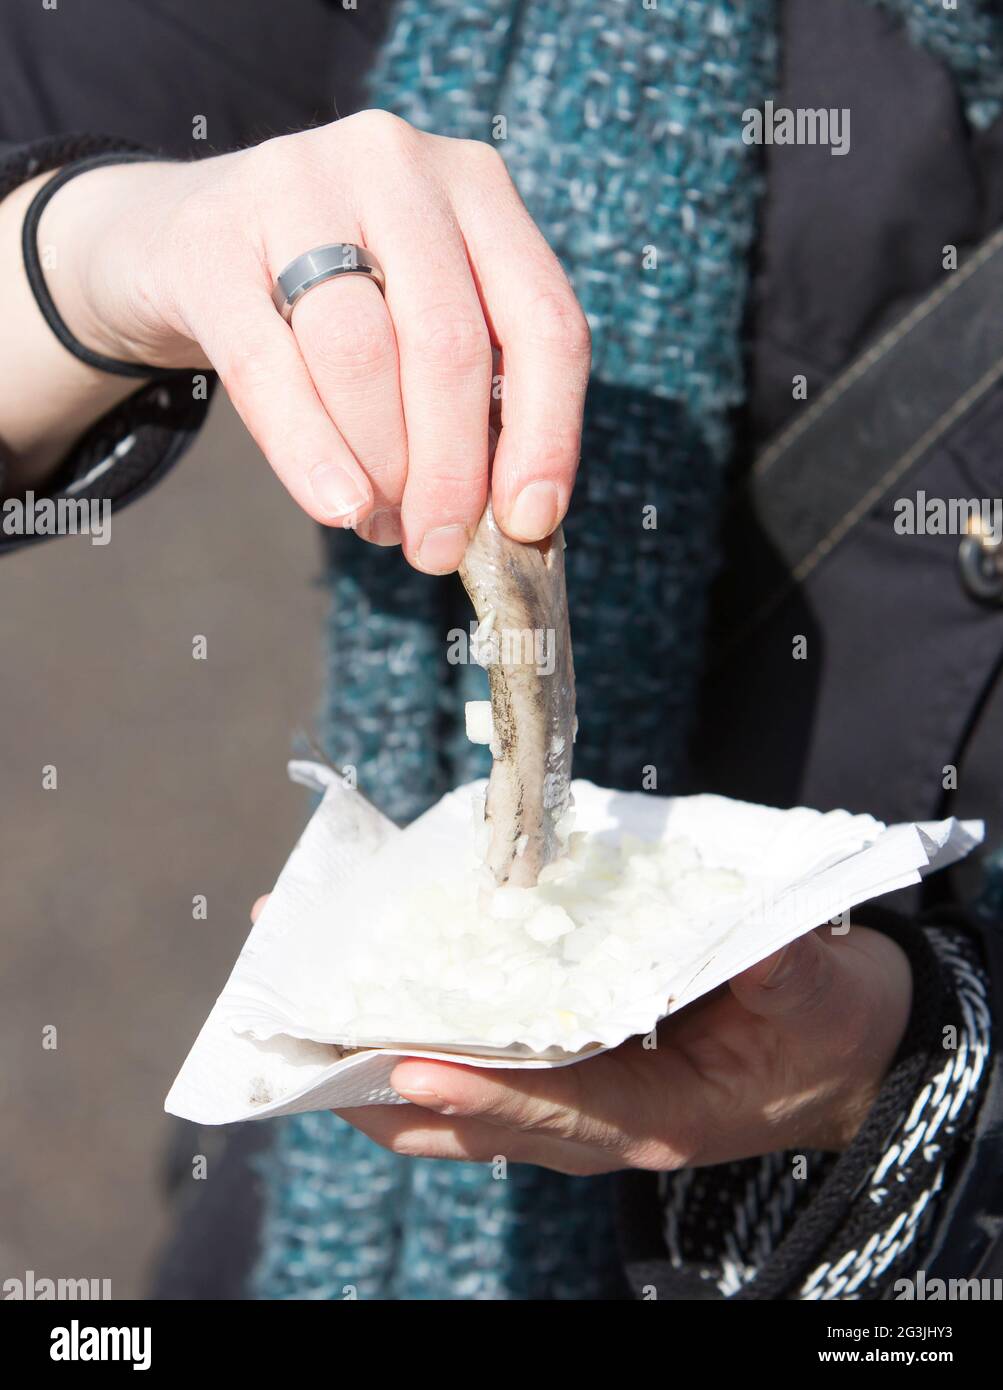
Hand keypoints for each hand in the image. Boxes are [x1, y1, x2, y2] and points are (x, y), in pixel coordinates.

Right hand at [33, 113, 591, 568]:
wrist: (176, 239)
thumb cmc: (328, 301)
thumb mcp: (417, 317)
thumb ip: (471, 395)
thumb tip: (506, 520)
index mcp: (477, 187)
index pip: (543, 320)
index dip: (546, 434)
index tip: (528, 522)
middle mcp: (396, 165)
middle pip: (449, 344)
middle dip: (452, 470)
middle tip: (437, 549)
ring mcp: (296, 185)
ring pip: (362, 354)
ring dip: (381, 466)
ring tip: (378, 522)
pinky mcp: (208, 238)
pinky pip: (267, 366)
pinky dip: (309, 450)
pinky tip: (335, 505)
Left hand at [337, 925, 911, 1173]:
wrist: (838, 1051)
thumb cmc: (826, 1025)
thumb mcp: (822, 999)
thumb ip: (788, 975)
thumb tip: (764, 943)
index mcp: (662, 1117)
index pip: (560, 1111)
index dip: (487, 1093)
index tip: (410, 1066)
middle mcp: (602, 1124)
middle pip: (478, 1120)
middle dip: (385, 1083)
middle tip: (300, 1039)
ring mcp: (577, 1106)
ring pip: (460, 1108)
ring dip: (379, 1069)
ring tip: (302, 1021)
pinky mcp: (566, 1073)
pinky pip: (474, 1075)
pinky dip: (418, 1046)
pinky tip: (368, 1006)